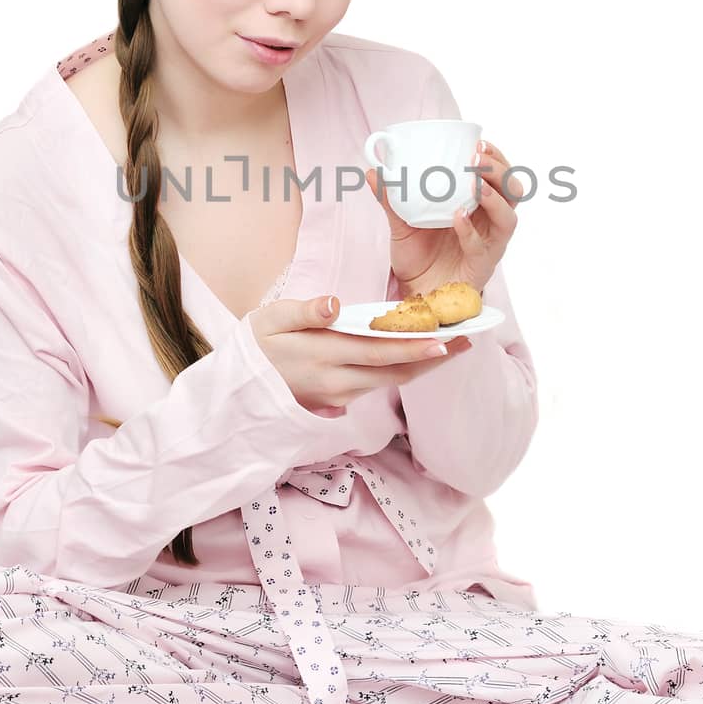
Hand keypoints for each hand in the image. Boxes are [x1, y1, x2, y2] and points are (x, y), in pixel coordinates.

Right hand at [248, 294, 471, 415]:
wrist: (234, 391)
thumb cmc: (254, 346)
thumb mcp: (269, 320)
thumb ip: (304, 312)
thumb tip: (334, 302)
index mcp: (324, 358)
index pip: (380, 353)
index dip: (415, 348)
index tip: (446, 338)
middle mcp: (338, 383)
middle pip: (396, 373)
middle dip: (434, 357)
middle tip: (468, 340)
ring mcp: (339, 396)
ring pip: (390, 381)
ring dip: (423, 365)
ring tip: (454, 345)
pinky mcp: (338, 401)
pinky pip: (378, 384)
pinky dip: (402, 370)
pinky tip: (419, 356)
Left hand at [364, 138, 521, 299]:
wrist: (416, 293)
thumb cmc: (419, 256)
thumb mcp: (402, 223)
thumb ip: (391, 198)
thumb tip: (371, 170)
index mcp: (478, 205)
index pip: (500, 175)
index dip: (495, 157)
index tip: (478, 142)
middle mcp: (489, 222)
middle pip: (514, 191)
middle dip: (500, 170)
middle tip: (477, 158)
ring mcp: (489, 245)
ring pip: (509, 217)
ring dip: (496, 197)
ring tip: (475, 183)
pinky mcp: (481, 266)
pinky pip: (482, 246)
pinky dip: (470, 229)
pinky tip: (458, 216)